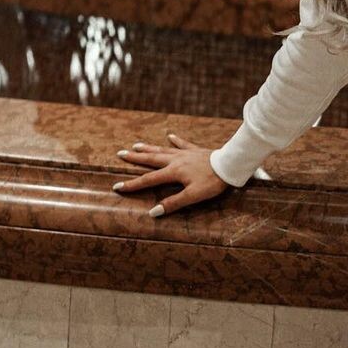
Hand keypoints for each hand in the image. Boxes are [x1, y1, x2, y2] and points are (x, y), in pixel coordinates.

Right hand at [110, 132, 229, 216]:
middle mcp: (176, 160)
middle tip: (120, 153)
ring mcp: (185, 154)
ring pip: (163, 150)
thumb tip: (153, 212)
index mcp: (173, 172)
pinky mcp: (196, 150)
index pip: (148, 180)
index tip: (117, 187)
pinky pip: (183, 144)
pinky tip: (170, 135)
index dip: (132, 185)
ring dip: (149, 148)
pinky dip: (175, 140)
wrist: (229, 165)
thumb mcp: (193, 196)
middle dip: (135, 158)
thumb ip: (173, 203)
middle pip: (151, 159)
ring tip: (136, 145)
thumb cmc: (212, 182)